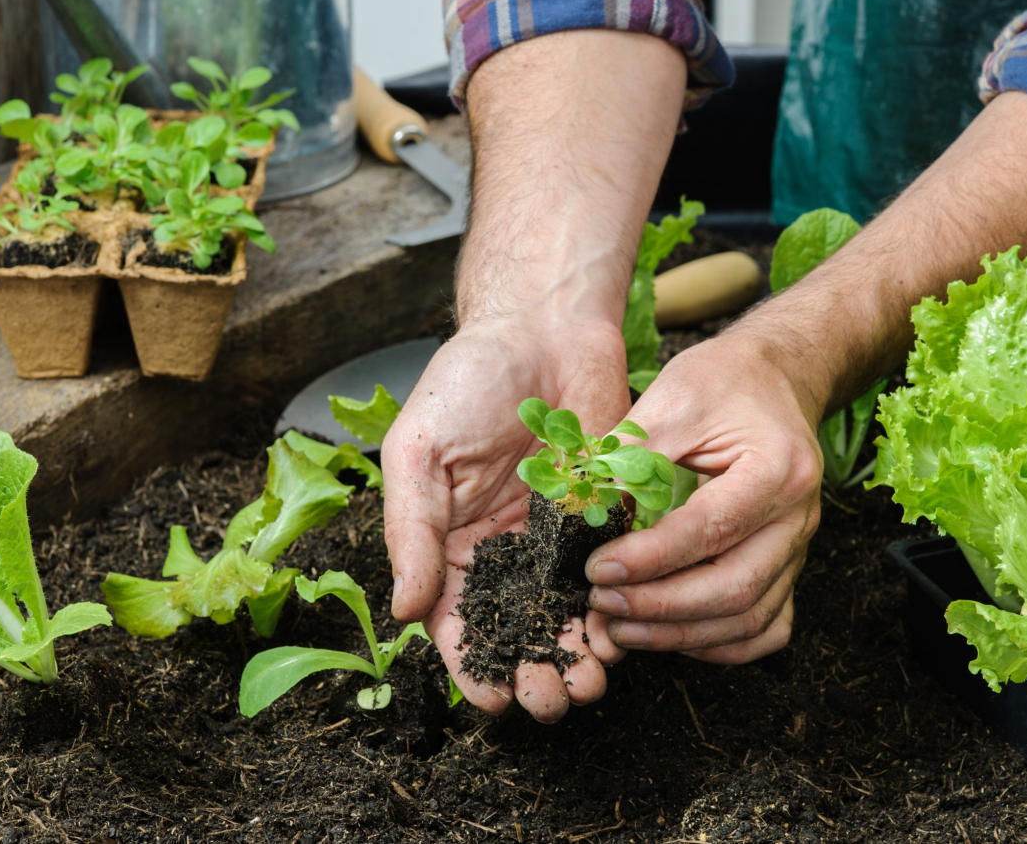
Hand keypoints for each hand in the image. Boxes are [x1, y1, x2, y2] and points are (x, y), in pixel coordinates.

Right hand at [381, 316, 630, 720]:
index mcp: (449, 541)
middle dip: (530, 674)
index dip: (470, 666)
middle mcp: (503, 550)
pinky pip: (609, 576)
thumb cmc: (468, 378)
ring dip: (575, 656)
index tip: (491, 701)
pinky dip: (614, 611)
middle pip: (515, 630)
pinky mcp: (603, 518)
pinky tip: (621, 637)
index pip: (455, 621)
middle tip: (550, 702)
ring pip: (565, 616)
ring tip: (588, 686)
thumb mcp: (420, 452)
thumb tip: (406, 611)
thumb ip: (412, 532)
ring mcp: (555, 538)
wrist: (545, 325)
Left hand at [583, 331, 822, 663]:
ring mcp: (799, 546)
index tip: (597, 569)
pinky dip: (722, 645)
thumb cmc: (724, 381)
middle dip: (661, 608)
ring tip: (621, 628)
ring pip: (750, 618)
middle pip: (735, 588)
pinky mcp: (790, 565)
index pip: (709, 530)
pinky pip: (768, 626)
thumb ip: (630, 457)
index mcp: (775, 468)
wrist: (776, 377)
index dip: (649, 558)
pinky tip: (672, 636)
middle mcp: (797, 516)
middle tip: (602, 604)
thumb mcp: (673, 399)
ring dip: (681, 634)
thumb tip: (582, 513)